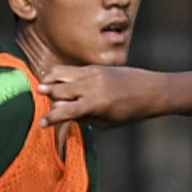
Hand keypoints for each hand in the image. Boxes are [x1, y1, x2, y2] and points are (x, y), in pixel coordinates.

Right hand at [37, 64, 166, 126]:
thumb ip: (84, 117)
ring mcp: (93, 73)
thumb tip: (61, 110)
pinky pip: (70, 69)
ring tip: (42, 90)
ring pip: (60, 73)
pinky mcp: (95, 67)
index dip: (51, 118)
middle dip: (46, 98)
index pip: (66, 111)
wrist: (152, 90)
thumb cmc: (130, 112)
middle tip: (40, 104)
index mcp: (97, 104)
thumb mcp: (106, 123)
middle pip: (58, 89)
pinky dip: (60, 76)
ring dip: (48, 81)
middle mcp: (92, 86)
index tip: (42, 125)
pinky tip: (56, 83)